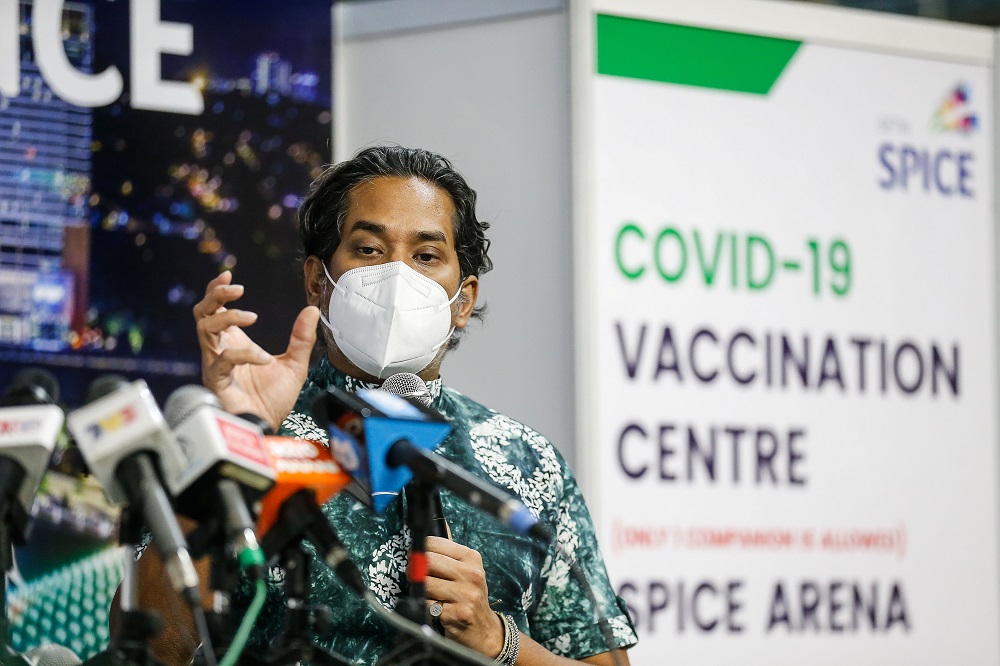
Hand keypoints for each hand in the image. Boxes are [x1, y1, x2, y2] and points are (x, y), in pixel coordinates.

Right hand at [193, 271, 318, 430]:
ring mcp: (215, 364)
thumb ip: (301, 338)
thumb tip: (311, 310)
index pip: (215, 309)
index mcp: (234, 342)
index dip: (217, 291)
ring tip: (252, 316)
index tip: (228, 275)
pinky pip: (222, 360)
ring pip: (205, 329)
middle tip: (236, 289)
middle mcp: (220, 349)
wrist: (267, 427)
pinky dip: (244, 355)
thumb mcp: (294, 364)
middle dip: (215, 296)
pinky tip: (264, 359)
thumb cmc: (273, 399)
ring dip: (227, 317)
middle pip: (202, 313)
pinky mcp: (216, 381)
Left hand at [423, 536, 505, 657]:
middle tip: (413, 575)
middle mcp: (471, 574)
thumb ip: (450, 550)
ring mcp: (466, 595)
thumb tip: (439, 523)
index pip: (434, 543)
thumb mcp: (467, 570)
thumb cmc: (470, 596)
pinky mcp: (457, 614)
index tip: (416, 557)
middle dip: (415, 569)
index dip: (419, 550)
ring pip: (425, 584)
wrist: (485, 631)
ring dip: (419, 591)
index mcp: (472, 558)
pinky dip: (425, 607)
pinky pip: (428, 605)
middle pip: (428, 562)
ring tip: (427, 594)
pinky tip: (434, 608)